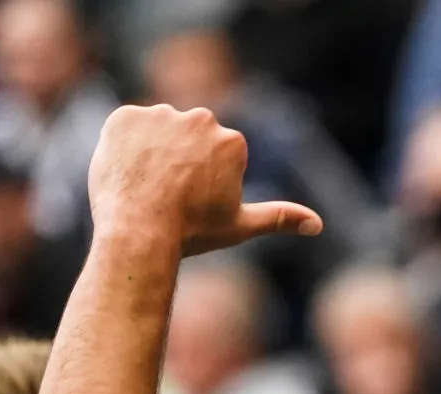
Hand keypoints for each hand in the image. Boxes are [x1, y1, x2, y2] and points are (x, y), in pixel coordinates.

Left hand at [87, 104, 322, 255]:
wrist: (139, 230)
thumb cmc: (192, 232)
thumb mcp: (240, 225)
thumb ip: (280, 217)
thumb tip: (318, 224)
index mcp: (232, 142)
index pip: (213, 158)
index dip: (201, 184)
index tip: (192, 204)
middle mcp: (201, 118)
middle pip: (186, 140)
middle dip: (177, 163)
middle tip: (166, 197)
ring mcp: (161, 114)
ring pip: (155, 133)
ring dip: (150, 154)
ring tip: (144, 187)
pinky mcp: (124, 116)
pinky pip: (125, 129)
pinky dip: (123, 148)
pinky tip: (126, 174)